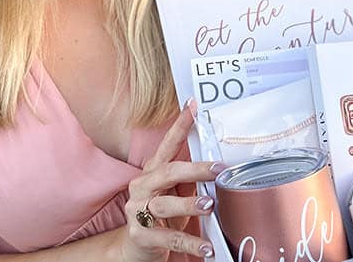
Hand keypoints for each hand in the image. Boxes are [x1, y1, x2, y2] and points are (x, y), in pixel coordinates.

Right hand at [120, 99, 223, 261]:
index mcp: (152, 173)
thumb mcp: (175, 195)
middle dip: (195, 169)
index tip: (193, 107)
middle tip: (218, 169)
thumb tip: (216, 167)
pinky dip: (190, 243)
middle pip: (168, 172)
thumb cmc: (161, 217)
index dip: (180, 125)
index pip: (167, 145)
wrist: (134, 249)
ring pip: (164, 205)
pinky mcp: (140, 236)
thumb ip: (189, 181)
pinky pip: (168, 238)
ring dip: (189, 204)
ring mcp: (138, 211)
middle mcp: (142, 187)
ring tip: (210, 205)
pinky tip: (207, 248)